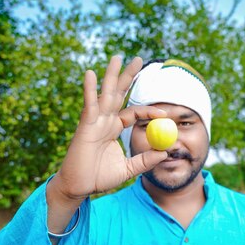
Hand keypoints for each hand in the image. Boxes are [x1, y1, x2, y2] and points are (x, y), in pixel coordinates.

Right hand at [46, 56, 167, 230]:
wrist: (79, 187)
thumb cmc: (98, 178)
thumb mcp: (127, 169)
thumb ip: (145, 160)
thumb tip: (165, 152)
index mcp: (113, 128)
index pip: (133, 113)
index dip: (148, 111)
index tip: (165, 113)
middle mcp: (104, 121)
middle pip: (119, 93)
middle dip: (128, 76)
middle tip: (139, 58)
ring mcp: (94, 121)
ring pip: (105, 93)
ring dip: (111, 75)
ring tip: (118, 57)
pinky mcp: (85, 126)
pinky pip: (89, 105)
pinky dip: (89, 90)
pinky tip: (90, 74)